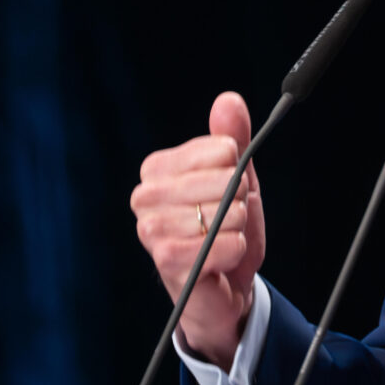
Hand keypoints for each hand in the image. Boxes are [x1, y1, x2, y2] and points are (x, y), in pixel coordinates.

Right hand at [130, 91, 264, 367]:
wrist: (224, 284)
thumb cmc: (225, 227)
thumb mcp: (237, 177)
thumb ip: (233, 137)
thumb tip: (228, 100)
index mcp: (159, 168)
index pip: (223, 149)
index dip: (238, 170)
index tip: (228, 188)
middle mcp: (146, 194)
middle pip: (225, 179)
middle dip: (238, 201)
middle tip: (226, 218)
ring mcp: (150, 228)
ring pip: (223, 212)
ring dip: (236, 227)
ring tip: (222, 237)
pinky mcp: (164, 259)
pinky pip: (218, 244)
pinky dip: (233, 251)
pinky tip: (221, 258)